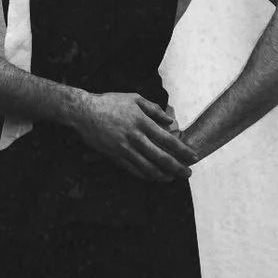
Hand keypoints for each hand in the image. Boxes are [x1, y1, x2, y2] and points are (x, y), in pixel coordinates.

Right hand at [77, 92, 194, 181]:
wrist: (84, 112)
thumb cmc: (110, 102)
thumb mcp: (134, 99)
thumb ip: (154, 109)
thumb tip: (171, 122)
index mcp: (142, 122)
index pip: (167, 139)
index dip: (182, 150)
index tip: (193, 157)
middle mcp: (135, 137)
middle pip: (161, 157)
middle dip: (177, 167)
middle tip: (188, 174)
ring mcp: (124, 148)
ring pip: (147, 167)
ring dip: (162, 175)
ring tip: (172, 179)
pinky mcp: (114, 155)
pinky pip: (133, 169)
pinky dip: (145, 175)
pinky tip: (153, 177)